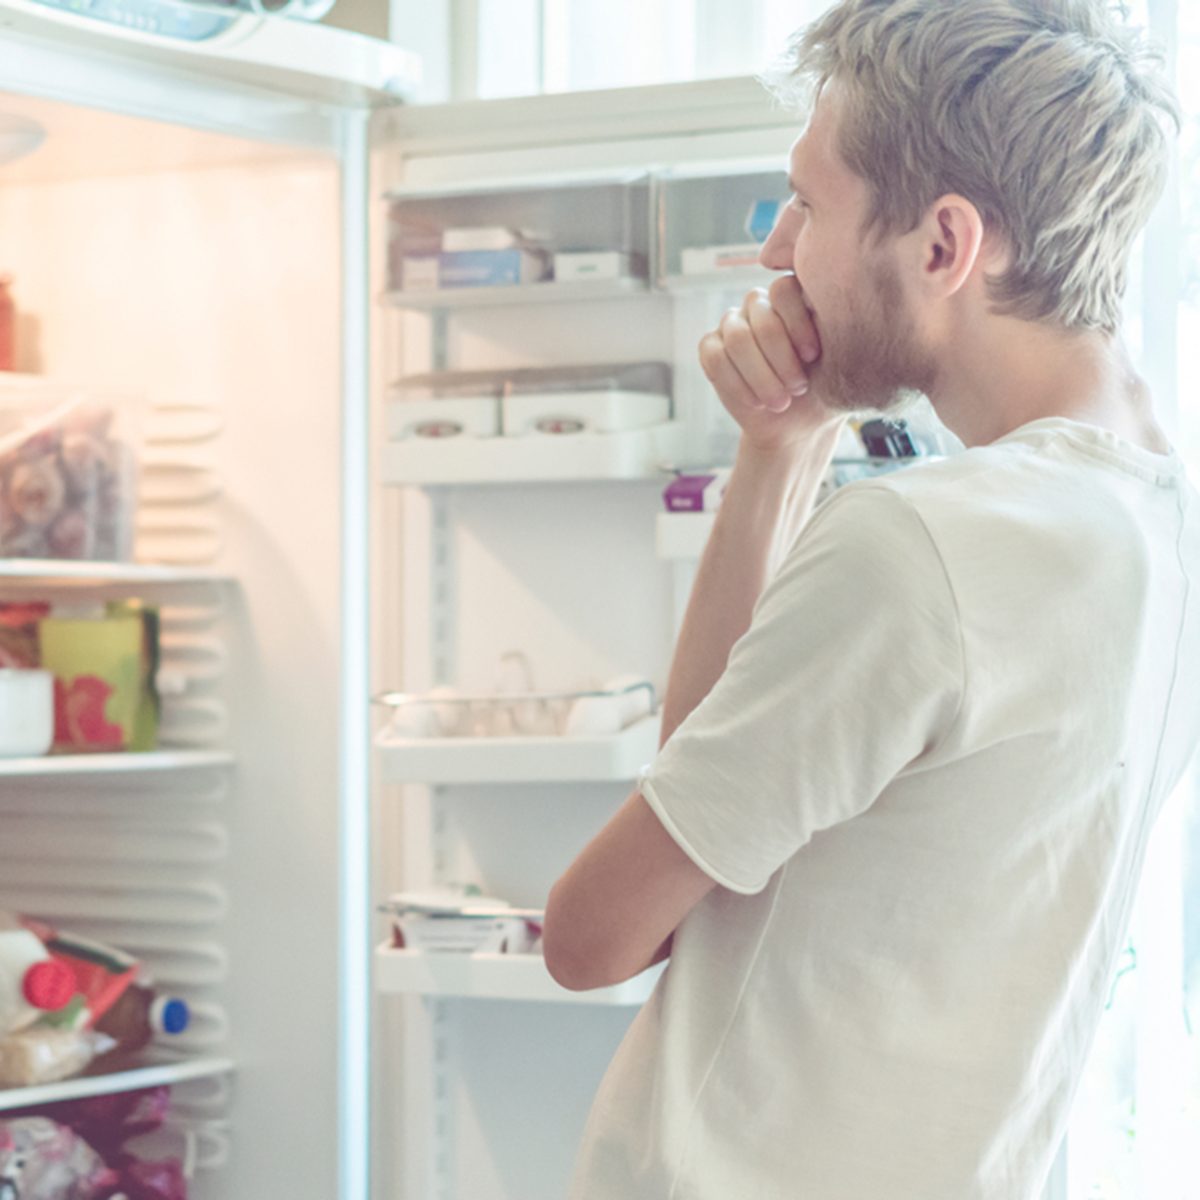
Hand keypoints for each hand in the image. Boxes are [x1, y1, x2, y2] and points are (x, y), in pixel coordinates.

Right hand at [698, 274, 841, 452]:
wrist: (801, 423)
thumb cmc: (826, 385)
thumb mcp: (841, 355)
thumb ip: (835, 324)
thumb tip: (840, 301)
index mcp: (793, 297)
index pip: (784, 290)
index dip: (796, 323)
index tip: (813, 356)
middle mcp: (760, 304)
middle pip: (760, 316)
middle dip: (780, 358)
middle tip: (798, 387)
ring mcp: (733, 324)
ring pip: (737, 338)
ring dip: (761, 375)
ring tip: (780, 401)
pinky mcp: (712, 349)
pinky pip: (714, 357)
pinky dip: (736, 384)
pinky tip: (757, 402)